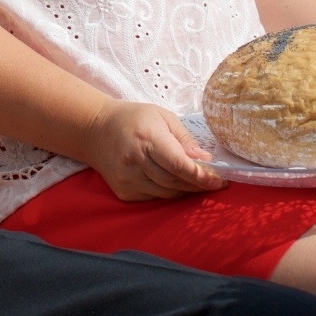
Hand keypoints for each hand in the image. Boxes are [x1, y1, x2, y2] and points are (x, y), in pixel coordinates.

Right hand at [83, 100, 225, 200]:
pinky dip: (167, 191)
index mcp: (146, 138)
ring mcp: (127, 178)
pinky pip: (153, 197)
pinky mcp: (123, 191)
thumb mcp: (162, 117)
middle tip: (215, 182)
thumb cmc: (133, 119)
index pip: (178, 164)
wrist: (95, 130)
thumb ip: (184, 140)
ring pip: (166, 193)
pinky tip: (172, 181)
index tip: (219, 181)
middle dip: (198, 184)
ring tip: (196, 180)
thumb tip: (206, 160)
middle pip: (174, 181)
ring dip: (184, 189)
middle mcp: (134, 161)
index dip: (201, 175)